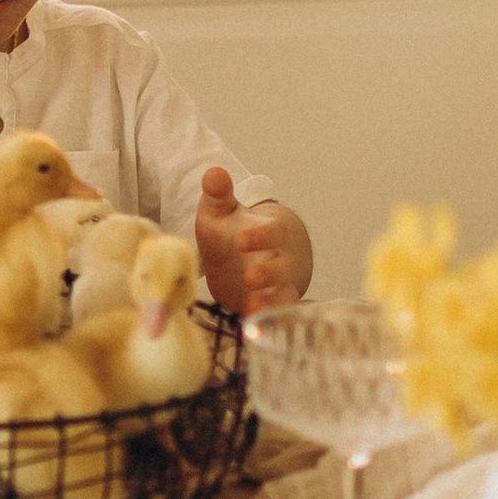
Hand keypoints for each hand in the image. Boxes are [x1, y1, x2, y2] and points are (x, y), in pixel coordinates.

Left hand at [196, 171, 313, 316]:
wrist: (256, 255)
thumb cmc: (237, 232)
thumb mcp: (223, 213)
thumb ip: (219, 195)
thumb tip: (213, 172)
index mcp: (270, 231)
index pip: (273, 231)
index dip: (261, 236)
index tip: (242, 239)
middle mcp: (280, 258)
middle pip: (282, 264)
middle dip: (269, 271)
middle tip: (251, 276)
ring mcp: (280, 283)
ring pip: (285, 292)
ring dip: (272, 299)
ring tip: (254, 306)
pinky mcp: (273, 305)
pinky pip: (277, 313)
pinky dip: (268, 318)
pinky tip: (252, 326)